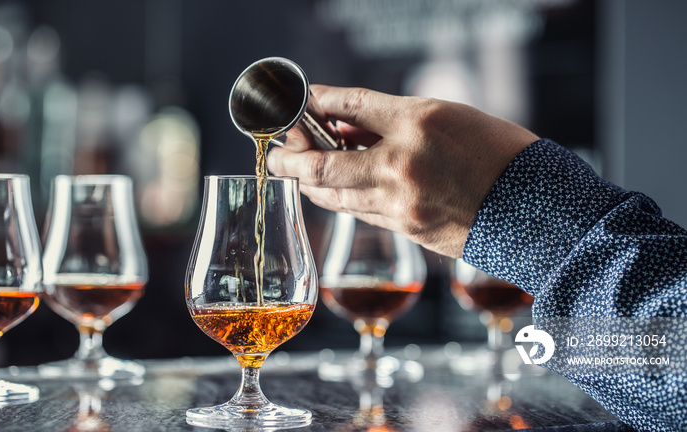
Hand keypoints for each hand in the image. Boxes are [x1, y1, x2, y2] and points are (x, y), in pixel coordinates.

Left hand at [267, 85, 537, 257]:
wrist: (540, 209)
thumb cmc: (503, 155)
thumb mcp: (451, 118)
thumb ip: (396, 122)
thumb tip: (349, 126)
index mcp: (419, 122)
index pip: (352, 105)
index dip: (318, 102)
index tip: (301, 102)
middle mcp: (403, 163)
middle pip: (324, 163)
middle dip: (290, 159)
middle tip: (274, 155)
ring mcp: (402, 202)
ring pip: (336, 196)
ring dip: (310, 184)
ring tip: (297, 174)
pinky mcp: (407, 230)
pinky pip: (360, 213)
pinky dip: (340, 200)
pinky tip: (333, 192)